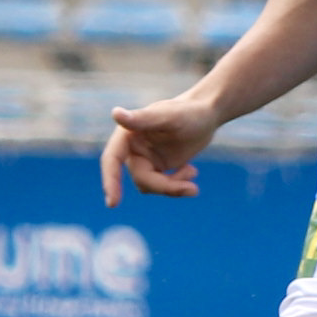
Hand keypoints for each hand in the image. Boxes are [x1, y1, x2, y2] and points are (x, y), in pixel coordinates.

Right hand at [103, 87, 221, 203]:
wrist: (206, 115)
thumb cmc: (188, 112)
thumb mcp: (169, 116)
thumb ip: (143, 118)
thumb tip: (115, 113)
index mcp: (127, 135)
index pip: (112, 160)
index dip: (110, 182)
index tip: (113, 204)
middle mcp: (132, 149)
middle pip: (141, 179)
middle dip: (165, 186)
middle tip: (193, 189)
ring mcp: (146, 160)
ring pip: (152, 186)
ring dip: (173, 186)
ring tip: (193, 172)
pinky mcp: (159, 168)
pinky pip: (163, 186)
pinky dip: (178, 184)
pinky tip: (192, 171)